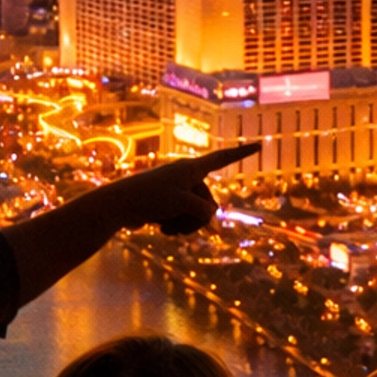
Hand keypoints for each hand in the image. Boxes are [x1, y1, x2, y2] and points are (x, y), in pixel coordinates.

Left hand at [111, 144, 260, 235]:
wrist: (117, 206)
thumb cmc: (149, 199)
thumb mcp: (182, 204)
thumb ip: (202, 210)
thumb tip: (208, 215)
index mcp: (192, 168)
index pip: (223, 158)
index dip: (242, 153)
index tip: (259, 145)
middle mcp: (186, 176)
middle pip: (209, 201)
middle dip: (198, 218)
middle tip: (179, 225)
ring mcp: (177, 190)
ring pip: (197, 214)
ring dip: (185, 225)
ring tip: (167, 230)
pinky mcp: (168, 204)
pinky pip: (183, 218)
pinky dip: (176, 226)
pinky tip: (161, 230)